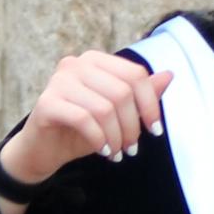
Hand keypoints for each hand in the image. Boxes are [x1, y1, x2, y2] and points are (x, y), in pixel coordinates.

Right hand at [0, 50, 172, 187]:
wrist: (44, 149)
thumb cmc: (82, 130)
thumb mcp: (118, 114)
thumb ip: (141, 95)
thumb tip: (169, 75)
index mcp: (96, 61)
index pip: (135, 74)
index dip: (150, 103)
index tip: (155, 130)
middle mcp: (76, 64)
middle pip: (122, 92)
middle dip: (133, 126)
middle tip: (132, 148)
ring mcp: (59, 81)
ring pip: (104, 108)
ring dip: (116, 137)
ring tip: (117, 153)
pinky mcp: (46, 103)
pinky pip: (84, 119)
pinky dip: (99, 139)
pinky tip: (103, 152)